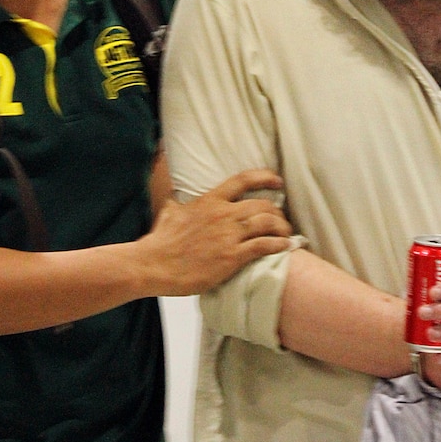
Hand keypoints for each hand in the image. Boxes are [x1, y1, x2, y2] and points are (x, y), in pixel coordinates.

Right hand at [139, 169, 291, 295]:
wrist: (154, 264)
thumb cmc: (160, 240)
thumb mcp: (170, 211)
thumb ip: (179, 200)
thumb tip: (172, 191)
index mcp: (210, 200)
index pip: (243, 180)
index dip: (265, 177)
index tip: (278, 181)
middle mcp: (223, 214)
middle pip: (262, 204)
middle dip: (277, 211)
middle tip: (281, 220)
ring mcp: (228, 235)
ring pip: (267, 223)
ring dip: (282, 228)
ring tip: (286, 234)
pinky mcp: (232, 257)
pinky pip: (264, 246)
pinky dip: (279, 245)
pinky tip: (285, 247)